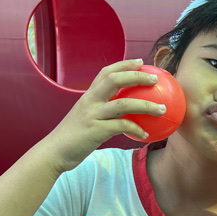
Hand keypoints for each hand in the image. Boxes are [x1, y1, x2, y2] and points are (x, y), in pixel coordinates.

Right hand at [42, 60, 167, 173]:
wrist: (54, 153)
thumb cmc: (73, 137)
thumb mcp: (85, 118)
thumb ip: (101, 111)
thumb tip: (123, 113)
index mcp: (88, 96)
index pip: (106, 73)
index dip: (124, 65)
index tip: (141, 62)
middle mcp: (90, 101)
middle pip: (115, 80)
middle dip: (137, 76)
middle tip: (155, 80)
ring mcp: (92, 115)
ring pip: (123, 103)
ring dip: (146, 105)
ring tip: (162, 109)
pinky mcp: (95, 131)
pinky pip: (122, 126)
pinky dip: (136, 129)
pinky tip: (145, 134)